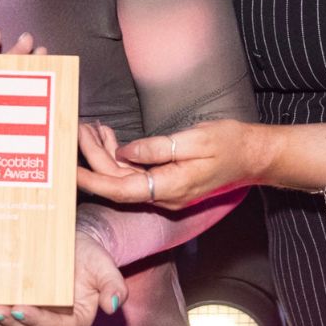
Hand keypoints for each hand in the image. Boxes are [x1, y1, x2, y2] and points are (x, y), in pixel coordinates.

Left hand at [0, 231, 124, 325]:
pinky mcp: (16, 312)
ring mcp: (33, 321)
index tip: (20, 307)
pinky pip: (0, 323)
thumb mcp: (104, 265)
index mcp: (75, 321)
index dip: (37, 321)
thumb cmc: (88, 255)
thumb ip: (112, 285)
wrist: (70, 244)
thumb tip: (114, 304)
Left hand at [77, 119, 262, 209]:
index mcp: (170, 188)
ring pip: (125, 178)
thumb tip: (123, 153)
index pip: (121, 189)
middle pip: (119, 182)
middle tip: (79, 130)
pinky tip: (111, 139)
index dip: (93, 180)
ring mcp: (166, 192)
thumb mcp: (194, 140)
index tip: (71, 169)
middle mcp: (165, 196)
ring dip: (106, 155)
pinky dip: (121, 157)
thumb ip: (156, 149)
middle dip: (95, 158)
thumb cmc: (229, 143)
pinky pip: (137, 175)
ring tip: (91, 129)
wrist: (255, 156)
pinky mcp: (168, 184)